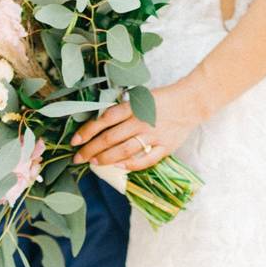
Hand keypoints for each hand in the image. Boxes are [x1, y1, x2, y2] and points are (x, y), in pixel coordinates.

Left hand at [70, 85, 204, 171]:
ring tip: (94, 163)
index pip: (105, 120)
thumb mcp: (139, 98)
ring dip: (106, 158)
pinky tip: (119, 167)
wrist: (190, 102)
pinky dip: (132, 165)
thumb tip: (98, 124)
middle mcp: (141, 121)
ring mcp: (154, 135)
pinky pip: (146, 160)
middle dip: (91, 149)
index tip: (74, 141)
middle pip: (110, 138)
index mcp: (133, 107)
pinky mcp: (165, 147)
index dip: (88, 131)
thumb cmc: (161, 99)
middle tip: (78, 157)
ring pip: (124, 151)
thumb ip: (122, 111)